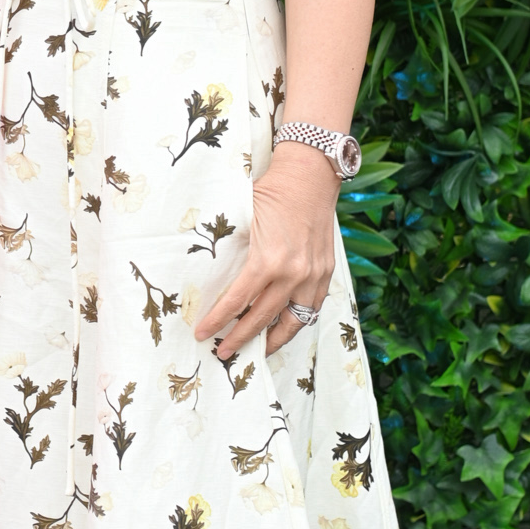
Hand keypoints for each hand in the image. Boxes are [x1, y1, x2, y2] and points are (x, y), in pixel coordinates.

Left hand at [194, 147, 336, 359]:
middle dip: (239, 339)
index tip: (203, 334)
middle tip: (222, 352)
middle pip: (262, 319)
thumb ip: (232, 250)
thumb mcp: (243, 219)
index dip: (218, 321)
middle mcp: (294, 274)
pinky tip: (282, 327)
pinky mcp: (326, 273)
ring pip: (292, 322)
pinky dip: (297, 321)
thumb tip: (209, 273)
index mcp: (268, 261)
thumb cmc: (271, 192)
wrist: (310, 176)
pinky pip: (311, 308)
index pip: (237, 302)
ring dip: (272, 340)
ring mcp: (313, 276)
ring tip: (256, 351)